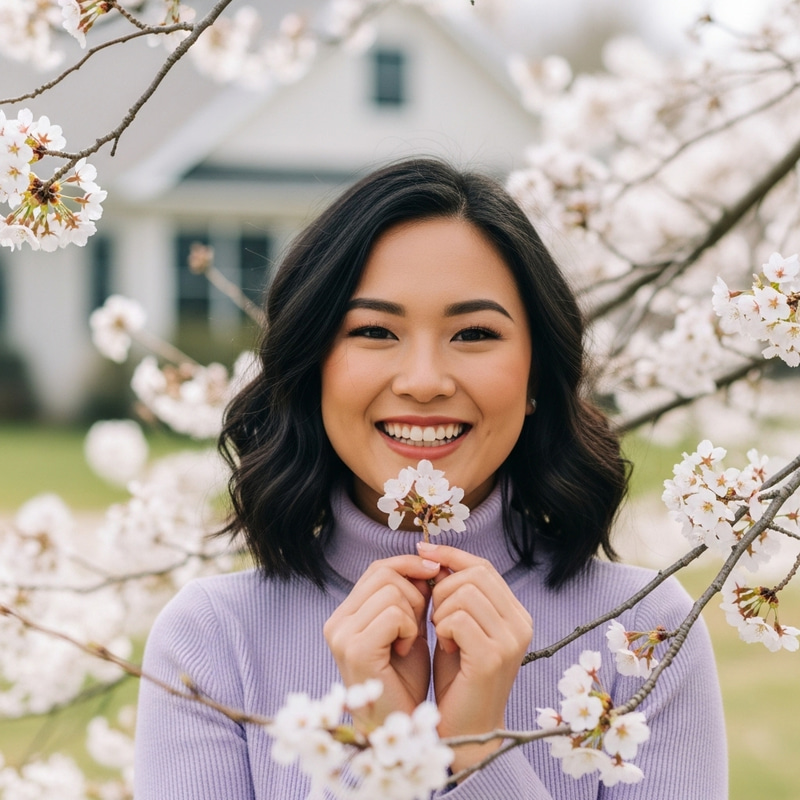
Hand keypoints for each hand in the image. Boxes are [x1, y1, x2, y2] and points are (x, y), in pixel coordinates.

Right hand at [323, 555, 440, 729]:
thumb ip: (411, 596)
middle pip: (384, 572)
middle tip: (419, 623)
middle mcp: (337, 622)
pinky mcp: (355, 649)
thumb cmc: (406, 681)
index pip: (378, 567)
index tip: (435, 572)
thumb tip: (429, 560)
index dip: (409, 565)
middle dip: (415, 590)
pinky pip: (394, 614)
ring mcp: (342, 636)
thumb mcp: (408, 628)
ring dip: (413, 613)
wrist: (402, 728)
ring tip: (410, 640)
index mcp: (346, 615)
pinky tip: (406, 650)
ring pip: (391, 590)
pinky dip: (410, 628)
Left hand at [418, 541, 532, 774]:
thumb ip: (455, 594)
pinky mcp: (493, 658)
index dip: (450, 555)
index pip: (482, 566)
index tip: (421, 551)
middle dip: (442, 589)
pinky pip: (457, 618)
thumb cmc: (457, 677)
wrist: (464, 729)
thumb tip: (432, 555)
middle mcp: (521, 624)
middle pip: (473, 574)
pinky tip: (445, 648)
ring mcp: (510, 641)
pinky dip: (442, 629)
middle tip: (435, 619)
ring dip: (440, 612)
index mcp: (515, 614)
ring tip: (442, 636)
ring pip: (463, 594)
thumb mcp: (458, 627)